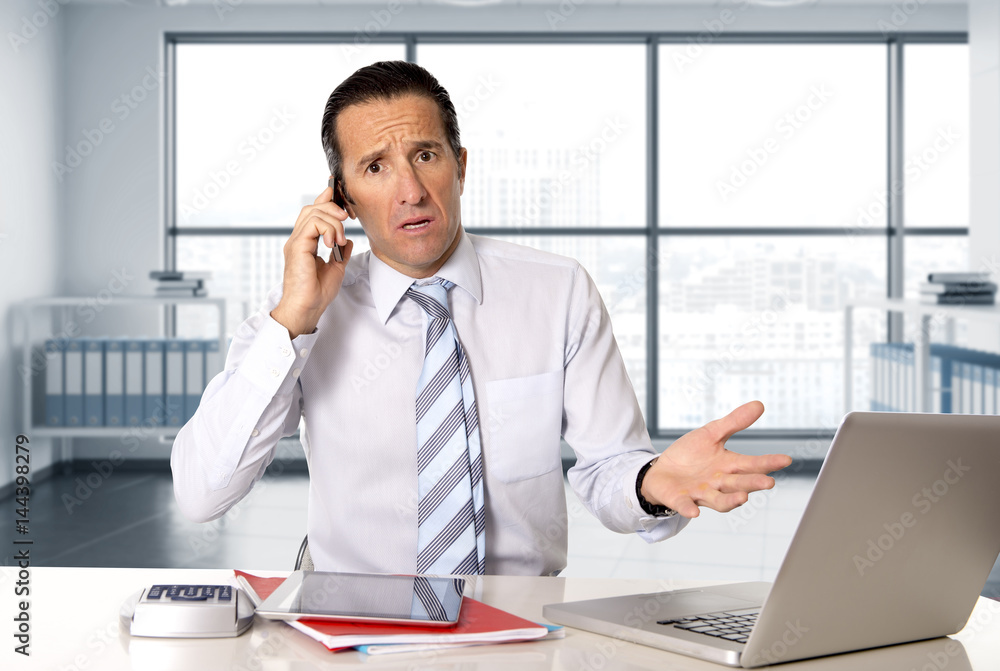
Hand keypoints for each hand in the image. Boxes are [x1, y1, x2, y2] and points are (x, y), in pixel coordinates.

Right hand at [270, 183, 353, 338]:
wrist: (307, 308)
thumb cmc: (317, 293)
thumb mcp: (335, 268)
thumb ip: (341, 253)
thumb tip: (348, 241)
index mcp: (305, 243)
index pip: (312, 213)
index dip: (325, 200)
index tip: (338, 195)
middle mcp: (298, 239)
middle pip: (312, 208)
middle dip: (332, 207)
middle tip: (347, 219)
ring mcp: (296, 242)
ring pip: (313, 213)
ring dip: (333, 221)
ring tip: (340, 239)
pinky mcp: (297, 247)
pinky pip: (312, 225)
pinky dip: (328, 229)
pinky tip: (333, 243)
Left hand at [640, 401, 791, 517]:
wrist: (662, 470)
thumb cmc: (690, 455)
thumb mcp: (711, 434)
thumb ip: (734, 423)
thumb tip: (759, 405)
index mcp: (727, 466)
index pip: (751, 464)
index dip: (768, 463)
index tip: (785, 460)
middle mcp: (718, 482)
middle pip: (739, 483)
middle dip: (753, 483)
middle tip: (768, 482)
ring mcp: (700, 493)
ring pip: (719, 500)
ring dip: (730, 500)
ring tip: (743, 498)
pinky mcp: (680, 499)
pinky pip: (685, 505)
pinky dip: (689, 508)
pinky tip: (694, 512)